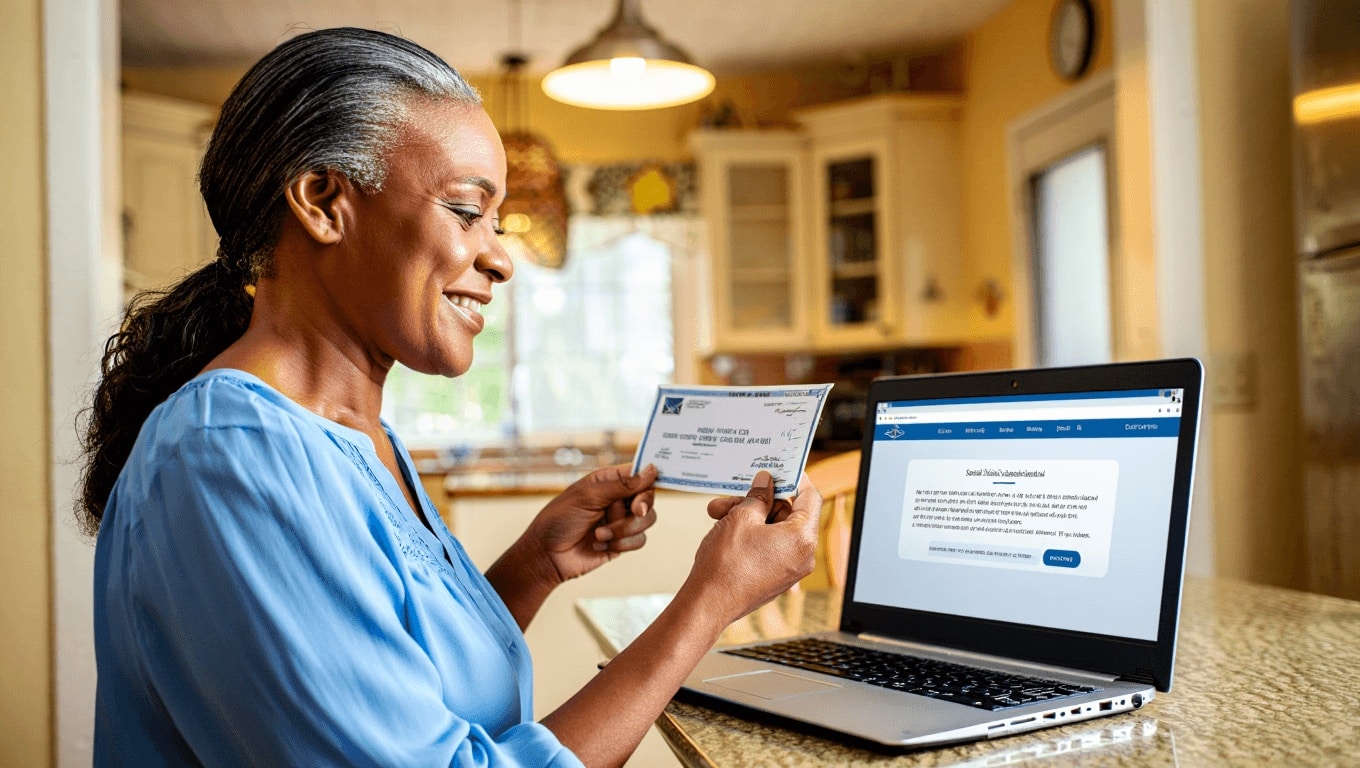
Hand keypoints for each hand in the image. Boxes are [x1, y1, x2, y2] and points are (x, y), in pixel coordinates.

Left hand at [527, 463, 658, 583]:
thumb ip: (621, 485)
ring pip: (647, 520)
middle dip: (640, 508)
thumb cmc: (559, 520)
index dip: (648, 480)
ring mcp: (621, 521)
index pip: (639, 474)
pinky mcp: (622, 542)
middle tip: (634, 511)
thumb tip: (651, 470)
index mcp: (608, 481)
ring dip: (624, 530)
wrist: (547, 556)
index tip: (645, 490)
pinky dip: (621, 544)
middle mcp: (617, 499)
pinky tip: (599, 545)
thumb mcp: (588, 496)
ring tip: (599, 534)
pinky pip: (639, 540)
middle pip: (649, 498)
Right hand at [682, 471, 821, 625]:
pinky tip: (724, 529)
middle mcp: (802, 556)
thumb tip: (765, 483)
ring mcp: (789, 569)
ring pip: (773, 529)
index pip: (810, 497)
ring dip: (748, 517)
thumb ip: (758, 496)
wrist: (708, 604)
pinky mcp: (774, 577)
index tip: (778, 469)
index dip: (793, 479)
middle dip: (758, 501)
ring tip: (718, 514)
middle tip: (733, 495)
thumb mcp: (740, 518)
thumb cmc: (725, 566)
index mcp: (802, 538)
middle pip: (787, 513)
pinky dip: (750, 534)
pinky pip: (768, 546)